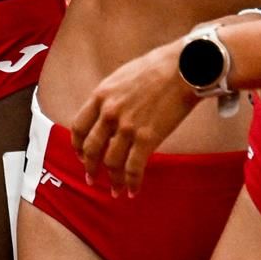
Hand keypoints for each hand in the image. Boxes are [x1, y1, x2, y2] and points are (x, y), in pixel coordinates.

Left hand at [70, 42, 197, 195]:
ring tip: (114, 190)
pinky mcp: (147, 138)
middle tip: (92, 179)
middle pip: (91, 149)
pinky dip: (132, 183)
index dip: (77, 145)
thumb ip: (110, 96)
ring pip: (112, 162)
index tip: (80, 154)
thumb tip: (107, 113)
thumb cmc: (156, 68)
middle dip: (90, 167)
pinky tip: (132, 191)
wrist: (183, 68)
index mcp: (100, 96)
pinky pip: (134, 168)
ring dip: (112, 181)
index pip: (79, 127)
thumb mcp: (121, 77)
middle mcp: (109, 113)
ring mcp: (127, 127)